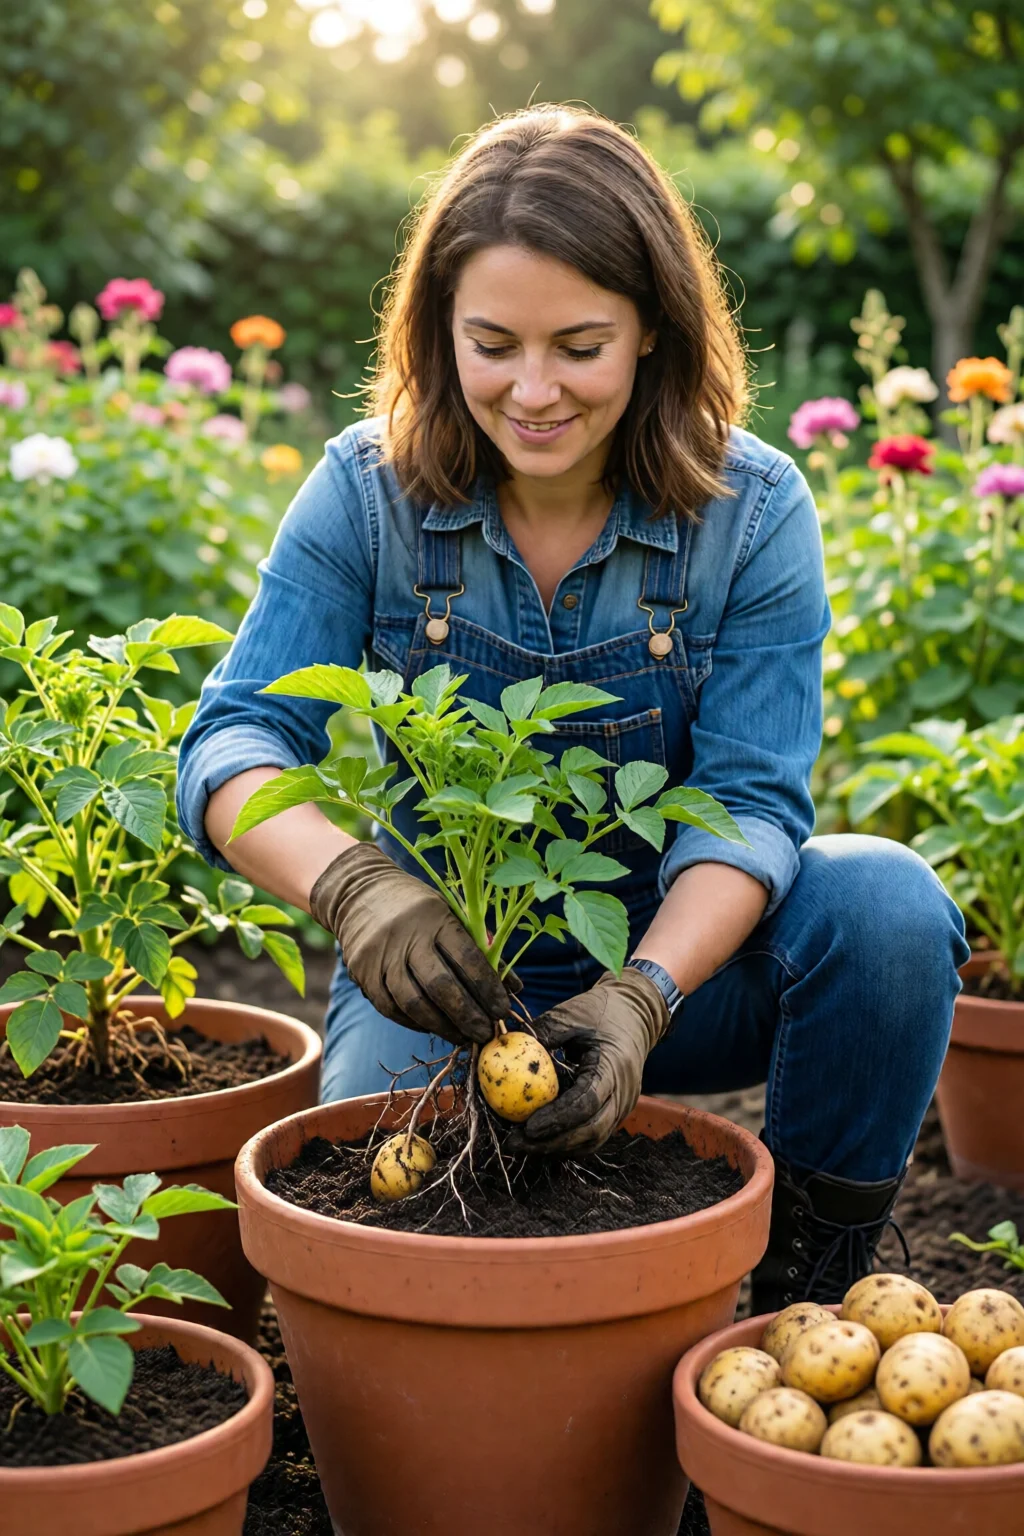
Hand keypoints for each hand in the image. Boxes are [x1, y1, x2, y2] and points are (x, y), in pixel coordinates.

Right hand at [309, 843, 513, 1045]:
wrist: (359, 891)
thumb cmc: (417, 906)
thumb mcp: (450, 912)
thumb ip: (480, 948)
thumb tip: (513, 987)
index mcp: (435, 916)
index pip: (467, 958)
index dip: (488, 989)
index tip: (502, 1010)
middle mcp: (406, 936)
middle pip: (441, 986)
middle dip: (468, 1015)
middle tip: (485, 1033)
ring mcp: (380, 956)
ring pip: (414, 1003)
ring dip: (442, 1026)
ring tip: (462, 1037)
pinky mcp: (362, 972)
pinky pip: (391, 1008)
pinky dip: (415, 1022)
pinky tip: (433, 1026)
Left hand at [505, 969, 669, 1156]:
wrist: (635, 1015)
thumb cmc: (601, 1011)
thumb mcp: (571, 1013)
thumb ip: (544, 1032)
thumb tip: (505, 1049)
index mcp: (614, 1065)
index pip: (588, 1102)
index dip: (558, 1119)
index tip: (527, 1126)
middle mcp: (624, 1092)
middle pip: (590, 1131)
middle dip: (552, 1143)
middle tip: (515, 1142)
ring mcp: (623, 1106)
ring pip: (592, 1141)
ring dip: (557, 1147)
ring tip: (521, 1144)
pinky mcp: (616, 1112)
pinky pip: (592, 1136)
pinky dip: (566, 1142)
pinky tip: (539, 1139)